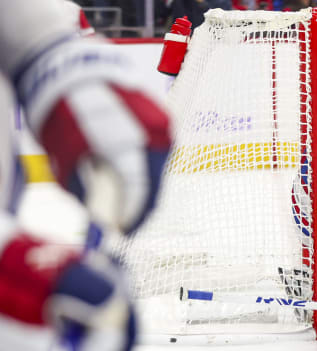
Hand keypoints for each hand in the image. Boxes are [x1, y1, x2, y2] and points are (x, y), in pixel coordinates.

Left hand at [16, 39, 170, 233]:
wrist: (66, 68)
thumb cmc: (62, 111)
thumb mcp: (66, 158)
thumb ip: (86, 191)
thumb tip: (100, 217)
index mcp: (131, 145)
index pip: (141, 194)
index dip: (133, 218)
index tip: (124, 231)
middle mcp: (154, 134)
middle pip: (154, 182)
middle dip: (141, 203)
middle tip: (127, 218)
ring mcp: (160, 121)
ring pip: (158, 164)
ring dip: (145, 182)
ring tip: (127, 195)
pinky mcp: (159, 112)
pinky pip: (157, 146)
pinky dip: (145, 161)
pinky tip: (130, 169)